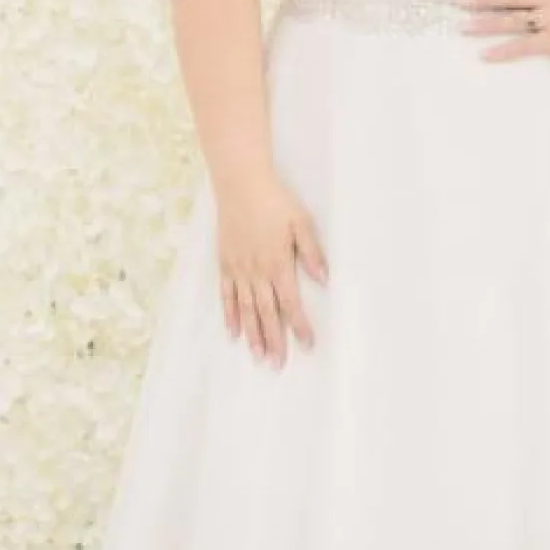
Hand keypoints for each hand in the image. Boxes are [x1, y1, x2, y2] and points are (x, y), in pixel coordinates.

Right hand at [215, 173, 328, 366]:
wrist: (241, 185)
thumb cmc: (275, 201)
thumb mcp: (301, 221)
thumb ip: (312, 252)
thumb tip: (323, 279)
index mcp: (278, 263)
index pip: (291, 302)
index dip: (299, 325)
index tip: (307, 344)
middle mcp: (257, 272)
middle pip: (267, 313)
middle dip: (275, 340)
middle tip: (279, 364)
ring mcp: (239, 270)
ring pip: (247, 309)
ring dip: (253, 334)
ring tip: (258, 357)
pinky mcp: (225, 264)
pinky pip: (227, 296)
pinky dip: (230, 315)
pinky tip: (233, 332)